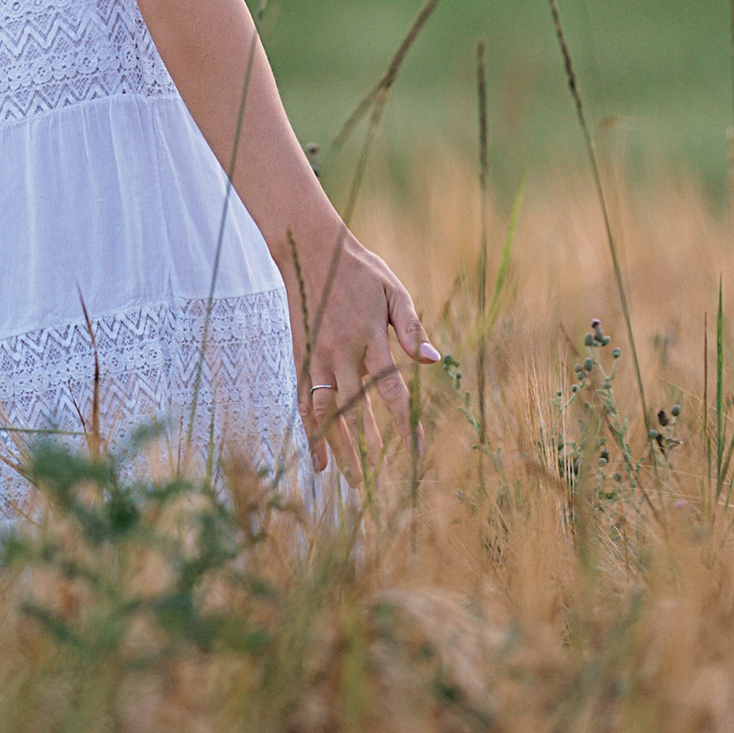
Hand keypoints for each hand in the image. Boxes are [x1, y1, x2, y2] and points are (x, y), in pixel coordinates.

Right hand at [290, 223, 438, 480]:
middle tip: (379, 483)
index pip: (391, 390)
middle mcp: (341, 352)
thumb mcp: (393, 289)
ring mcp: (317, 357)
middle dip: (369, 449)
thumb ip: (411, 326)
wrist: (311, 249)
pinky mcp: (300, 357)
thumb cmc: (360, 270)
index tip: (416, 452)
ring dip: (339, 448)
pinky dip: (310, 433)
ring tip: (352, 481)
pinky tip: (319, 462)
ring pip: (326, 412)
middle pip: (356, 410)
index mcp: (370, 337)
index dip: (404, 423)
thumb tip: (432, 361)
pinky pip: (303, 402)